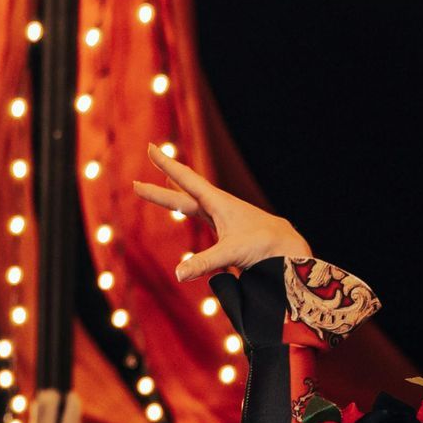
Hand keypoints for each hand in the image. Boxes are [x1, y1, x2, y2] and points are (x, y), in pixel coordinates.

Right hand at [131, 145, 308, 283]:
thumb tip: (178, 274)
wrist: (287, 247)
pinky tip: (187, 207)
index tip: (150, 148)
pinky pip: (200, 215)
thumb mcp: (231, 253)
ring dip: (173, 195)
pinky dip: (188, 208)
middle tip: (136, 183)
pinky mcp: (225, 230)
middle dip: (159, 188)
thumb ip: (204, 263)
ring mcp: (221, 217)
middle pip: (181, 194)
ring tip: (161, 184)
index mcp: (217, 203)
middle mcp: (217, 207)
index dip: (166, 165)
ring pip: (190, 203)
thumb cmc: (263, 245)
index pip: (186, 180)